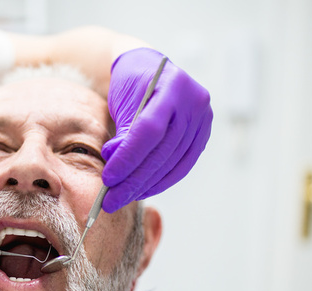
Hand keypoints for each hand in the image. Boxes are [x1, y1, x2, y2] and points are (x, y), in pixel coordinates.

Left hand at [101, 48, 212, 211]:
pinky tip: (142, 190)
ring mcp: (203, 119)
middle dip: (133, 180)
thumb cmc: (132, 84)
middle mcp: (194, 102)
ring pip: (173, 163)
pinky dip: (161, 182)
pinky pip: (182, 166)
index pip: (150, 130)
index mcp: (172, 85)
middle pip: (163, 151)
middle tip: (110, 200)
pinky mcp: (203, 135)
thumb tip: (114, 167)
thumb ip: (121, 134)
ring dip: (145, 186)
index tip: (108, 179)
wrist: (151, 69)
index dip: (128, 158)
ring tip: (121, 198)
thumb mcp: (122, 102)